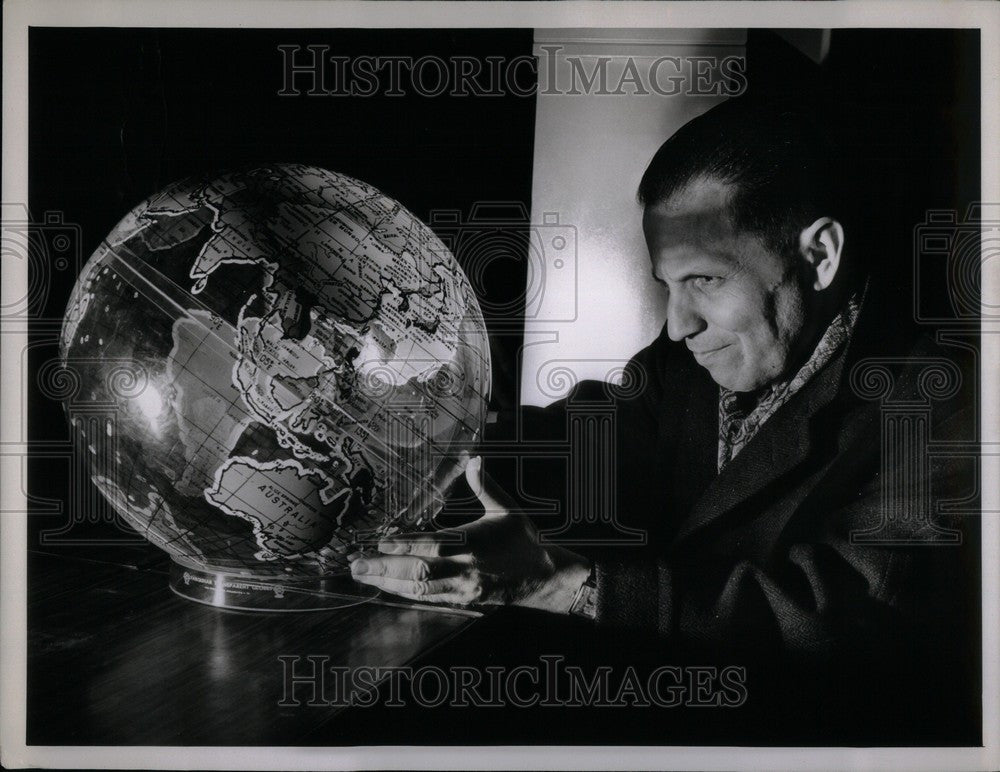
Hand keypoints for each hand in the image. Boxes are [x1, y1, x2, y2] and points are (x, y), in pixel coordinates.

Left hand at [349, 456, 591, 612]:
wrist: (545, 578)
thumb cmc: (524, 541)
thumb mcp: (507, 510)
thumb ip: (486, 486)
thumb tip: (473, 458)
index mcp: (473, 543)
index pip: (432, 545)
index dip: (404, 544)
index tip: (379, 541)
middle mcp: (464, 569)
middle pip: (418, 571)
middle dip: (384, 568)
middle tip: (355, 564)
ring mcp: (462, 588)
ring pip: (419, 589)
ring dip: (387, 583)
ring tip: (361, 576)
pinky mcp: (462, 601)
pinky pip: (428, 599)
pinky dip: (404, 593)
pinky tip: (386, 587)